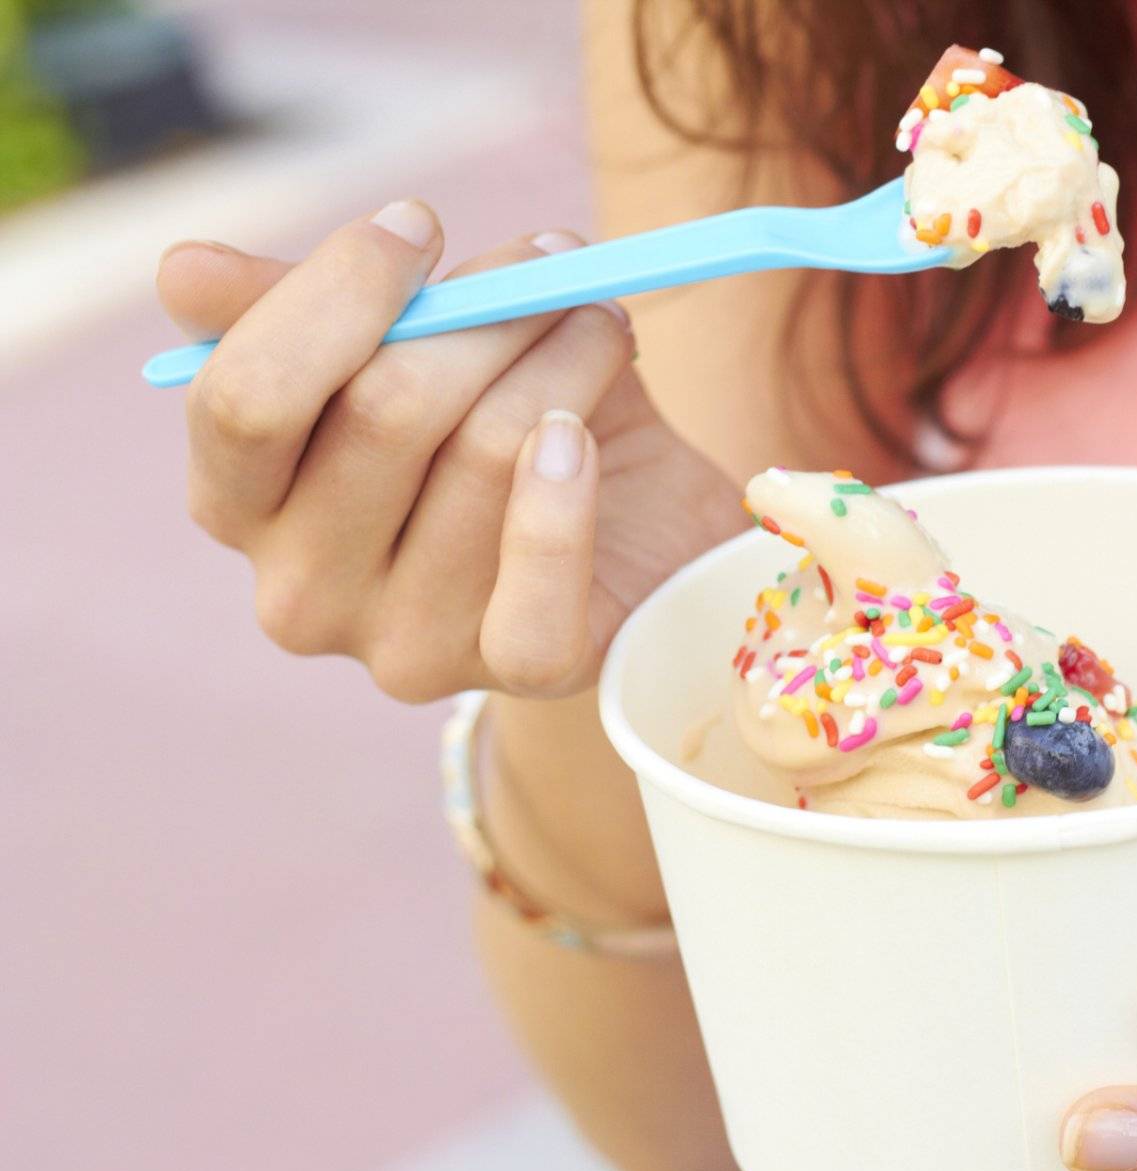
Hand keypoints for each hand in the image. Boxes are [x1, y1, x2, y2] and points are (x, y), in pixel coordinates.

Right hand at [158, 199, 741, 701]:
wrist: (641, 527)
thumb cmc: (497, 418)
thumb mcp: (400, 346)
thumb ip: (297, 306)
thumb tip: (186, 272)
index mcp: (242, 502)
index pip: (246, 397)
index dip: (339, 292)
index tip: (421, 225)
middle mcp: (301, 591)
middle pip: (384, 413)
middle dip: (483, 313)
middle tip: (552, 261)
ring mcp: (404, 642)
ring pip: (485, 456)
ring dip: (561, 360)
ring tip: (599, 320)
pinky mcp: (516, 670)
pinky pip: (539, 575)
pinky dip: (566, 492)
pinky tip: (582, 436)